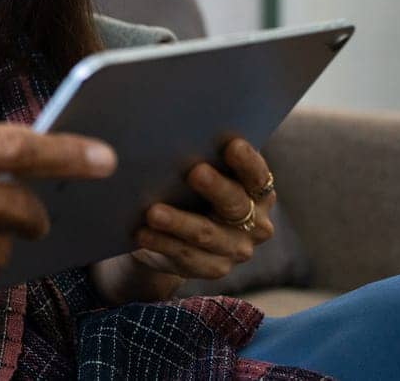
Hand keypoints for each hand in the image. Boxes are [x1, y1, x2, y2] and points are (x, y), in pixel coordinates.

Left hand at [129, 137, 276, 281]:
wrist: (179, 235)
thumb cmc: (192, 188)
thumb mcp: (200, 170)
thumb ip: (200, 154)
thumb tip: (174, 132)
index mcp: (257, 191)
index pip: (257, 174)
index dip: (247, 161)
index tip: (232, 144)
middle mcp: (256, 222)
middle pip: (235, 203)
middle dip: (215, 187)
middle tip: (194, 172)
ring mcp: (235, 248)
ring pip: (206, 234)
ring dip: (179, 222)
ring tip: (153, 212)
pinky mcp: (214, 268)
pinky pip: (186, 256)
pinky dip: (162, 244)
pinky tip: (142, 234)